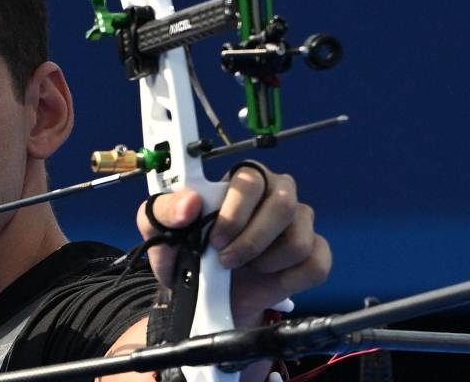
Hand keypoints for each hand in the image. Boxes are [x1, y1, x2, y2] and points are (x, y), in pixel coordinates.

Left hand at [136, 162, 330, 326]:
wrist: (204, 294)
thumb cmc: (185, 251)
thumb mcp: (158, 230)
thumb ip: (164, 211)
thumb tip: (189, 202)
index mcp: (242, 180)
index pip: (250, 179)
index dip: (235, 211)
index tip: (215, 240)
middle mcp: (277, 193)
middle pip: (284, 204)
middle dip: (252, 241)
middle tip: (227, 260)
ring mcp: (300, 222)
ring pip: (299, 241)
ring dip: (266, 263)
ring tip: (243, 268)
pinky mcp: (315, 252)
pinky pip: (316, 265)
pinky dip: (287, 281)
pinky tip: (266, 279)